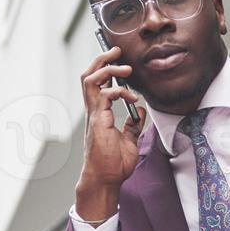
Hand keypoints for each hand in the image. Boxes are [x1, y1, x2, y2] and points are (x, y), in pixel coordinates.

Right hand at [76, 44, 146, 219]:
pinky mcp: (98, 122)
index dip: (105, 68)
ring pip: (90, 80)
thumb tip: (140, 112)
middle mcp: (93, 111)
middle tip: (117, 51)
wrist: (106, 180)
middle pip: (89, 75)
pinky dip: (118, 91)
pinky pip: (103, 96)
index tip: (119, 60)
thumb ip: (133, 125)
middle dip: (102, 59)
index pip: (97, 83)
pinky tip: (132, 98)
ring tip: (125, 68)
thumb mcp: (129, 140)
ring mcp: (94, 115)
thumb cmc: (114, 164)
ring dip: (107, 70)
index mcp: (99, 113)